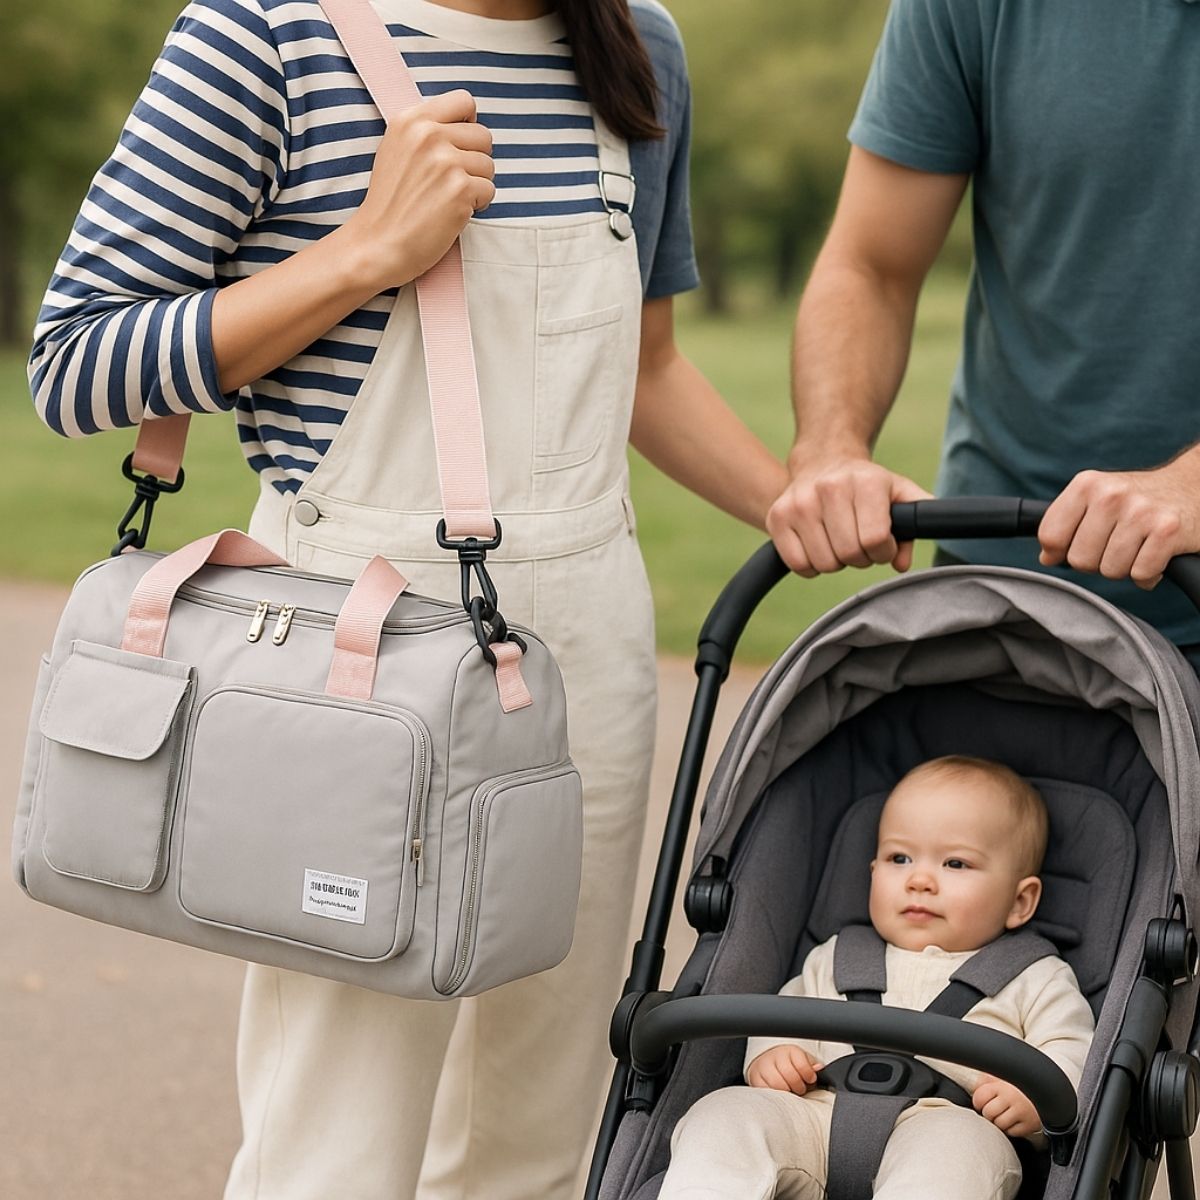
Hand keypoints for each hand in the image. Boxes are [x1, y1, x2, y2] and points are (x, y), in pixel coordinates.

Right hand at [344, 90, 495, 290]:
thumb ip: (426, 132)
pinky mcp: (460, 190)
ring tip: (449, 199)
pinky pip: (489, 191)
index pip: (464, 101)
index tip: (460, 146)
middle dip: (475, 161)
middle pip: (483, 136)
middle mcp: (429, 135)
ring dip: (477, 185)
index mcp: (411, 120)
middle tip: (453, 182)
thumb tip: (465, 125)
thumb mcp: (396, 150)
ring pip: (489, 165)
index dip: (469, 125)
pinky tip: (454, 213)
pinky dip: (478, 205)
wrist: (377, 244)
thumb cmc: (389, 204)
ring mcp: (446, 162)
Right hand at [746, 1045, 824, 1094]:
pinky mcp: (754, 1077)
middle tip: (800, 1089)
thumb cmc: (791, 1065)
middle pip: (789, 1074)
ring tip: (790, 1092)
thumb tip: (818, 1068)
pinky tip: (779, 1094)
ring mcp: (763, 1066)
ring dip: (786, 1092)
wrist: (769, 1062)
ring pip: (776, 1083)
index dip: (809, 1074)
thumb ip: (812, 1066)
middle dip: (798, 1085)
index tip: (810, 1079)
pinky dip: (773, 1095)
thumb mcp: (804, 1062)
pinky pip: (764, 1090)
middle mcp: (774, 1056)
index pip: (801, 1063)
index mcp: (790, 1051)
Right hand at [766, 453, 931, 576]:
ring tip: (838, 541)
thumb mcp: (899, 492)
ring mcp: (799, 503)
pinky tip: (818, 545)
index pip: (875, 539)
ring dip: (836, 562)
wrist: (823, 462)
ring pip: (824, 563)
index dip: (883, 551)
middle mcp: (829, 488)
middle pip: (849, 554)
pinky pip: (798, 564)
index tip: (882, 543)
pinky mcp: (777, 517)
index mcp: (866, 481)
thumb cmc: (865, 485)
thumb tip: (901, 563)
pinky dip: (811, 565)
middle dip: (860, 558)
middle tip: (859, 543)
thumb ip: (914, 522)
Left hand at [972, 1074, 1039, 1138]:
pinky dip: (1010, 1129)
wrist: (1044, 1095)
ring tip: (1004, 1115)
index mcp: (1002, 1085)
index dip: (978, 1102)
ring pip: (999, 1124)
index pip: (979, 1097)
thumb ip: (986, 1081)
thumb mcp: (1001, 1078)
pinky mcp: (1029, 1125)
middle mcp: (1012, 1097)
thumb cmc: (1018, 1088)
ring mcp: (1021, 1112)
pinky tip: (1013, 1121)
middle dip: (988, 1113)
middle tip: (995, 1110)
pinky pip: (1011, 1132)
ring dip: (999, 1122)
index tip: (982, 1103)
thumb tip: (973, 1086)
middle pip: (988, 1113)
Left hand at [1038, 451, 1199, 588]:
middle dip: (1096, 562)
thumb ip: (1065, 524)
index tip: (1076, 546)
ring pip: (1110, 570)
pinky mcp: (1168, 530)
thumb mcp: (1096, 499)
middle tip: (1116, 545)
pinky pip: (1141, 575)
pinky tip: (1155, 555)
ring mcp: (1141, 511)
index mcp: (1086, 484)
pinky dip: (1148, 575)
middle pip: (1079, 559)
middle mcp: (1112, 494)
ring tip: (1138, 547)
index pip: (1050, 535)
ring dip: (1124, 568)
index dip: (1059, 551)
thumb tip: (1047, 558)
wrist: (1192, 488)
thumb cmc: (1137, 501)